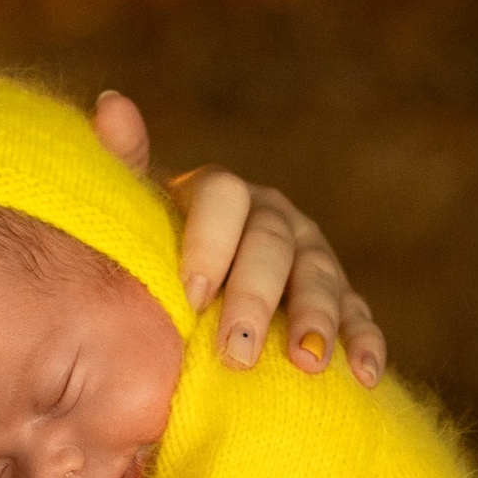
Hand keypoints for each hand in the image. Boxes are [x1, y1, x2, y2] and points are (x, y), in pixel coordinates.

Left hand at [90, 91, 386, 385]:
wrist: (202, 287)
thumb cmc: (161, 246)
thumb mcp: (137, 207)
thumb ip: (124, 161)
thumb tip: (111, 102)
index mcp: (224, 192)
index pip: (223, 199)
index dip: (209, 244)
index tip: (192, 296)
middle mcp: (274, 217)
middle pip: (272, 246)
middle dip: (256, 298)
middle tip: (236, 350)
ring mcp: (312, 256)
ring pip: (320, 279)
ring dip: (317, 320)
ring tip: (306, 362)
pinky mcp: (342, 297)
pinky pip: (360, 315)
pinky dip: (365, 342)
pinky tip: (364, 374)